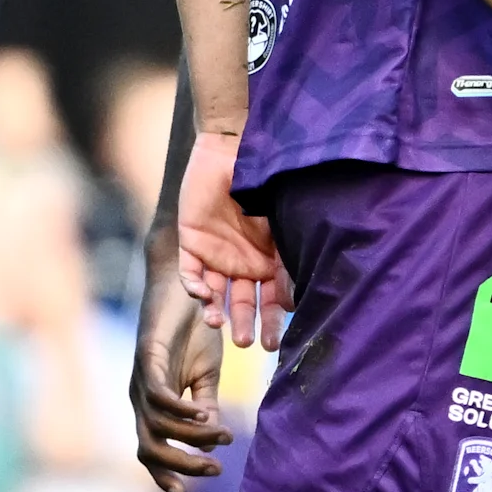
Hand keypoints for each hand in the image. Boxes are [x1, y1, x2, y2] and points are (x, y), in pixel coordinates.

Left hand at [131, 231, 232, 491]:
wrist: (188, 283)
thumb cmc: (197, 327)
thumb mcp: (207, 375)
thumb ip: (207, 407)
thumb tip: (214, 439)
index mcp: (154, 404)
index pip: (151, 449)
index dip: (164, 474)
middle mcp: (141, 396)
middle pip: (148, 448)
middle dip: (180, 464)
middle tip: (215, 468)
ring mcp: (142, 378)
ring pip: (157, 426)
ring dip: (192, 437)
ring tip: (223, 436)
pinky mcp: (148, 357)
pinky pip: (160, 396)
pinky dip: (182, 411)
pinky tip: (207, 414)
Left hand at [177, 126, 287, 345]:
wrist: (231, 147)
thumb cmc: (266, 180)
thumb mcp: (284, 220)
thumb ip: (289, 256)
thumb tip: (301, 296)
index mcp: (271, 260)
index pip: (275, 299)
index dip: (275, 320)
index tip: (276, 342)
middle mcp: (244, 263)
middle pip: (244, 303)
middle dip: (246, 325)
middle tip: (248, 343)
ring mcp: (216, 255)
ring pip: (215, 295)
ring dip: (216, 312)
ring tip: (219, 325)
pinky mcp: (190, 244)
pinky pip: (189, 273)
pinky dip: (194, 286)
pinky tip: (202, 295)